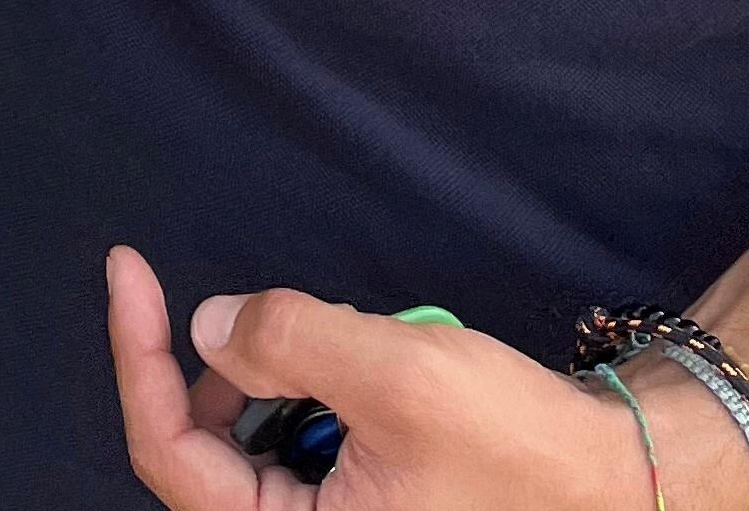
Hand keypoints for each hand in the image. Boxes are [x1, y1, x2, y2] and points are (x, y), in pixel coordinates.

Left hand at [104, 247, 702, 510]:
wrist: (622, 480)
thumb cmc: (520, 445)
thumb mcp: (397, 374)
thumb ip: (288, 340)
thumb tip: (210, 326)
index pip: (171, 459)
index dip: (137, 358)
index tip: (126, 268)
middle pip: (198, 465)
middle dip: (189, 377)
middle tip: (186, 296)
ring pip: (242, 463)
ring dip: (241, 391)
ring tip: (283, 339)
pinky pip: (288, 465)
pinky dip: (286, 406)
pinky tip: (325, 368)